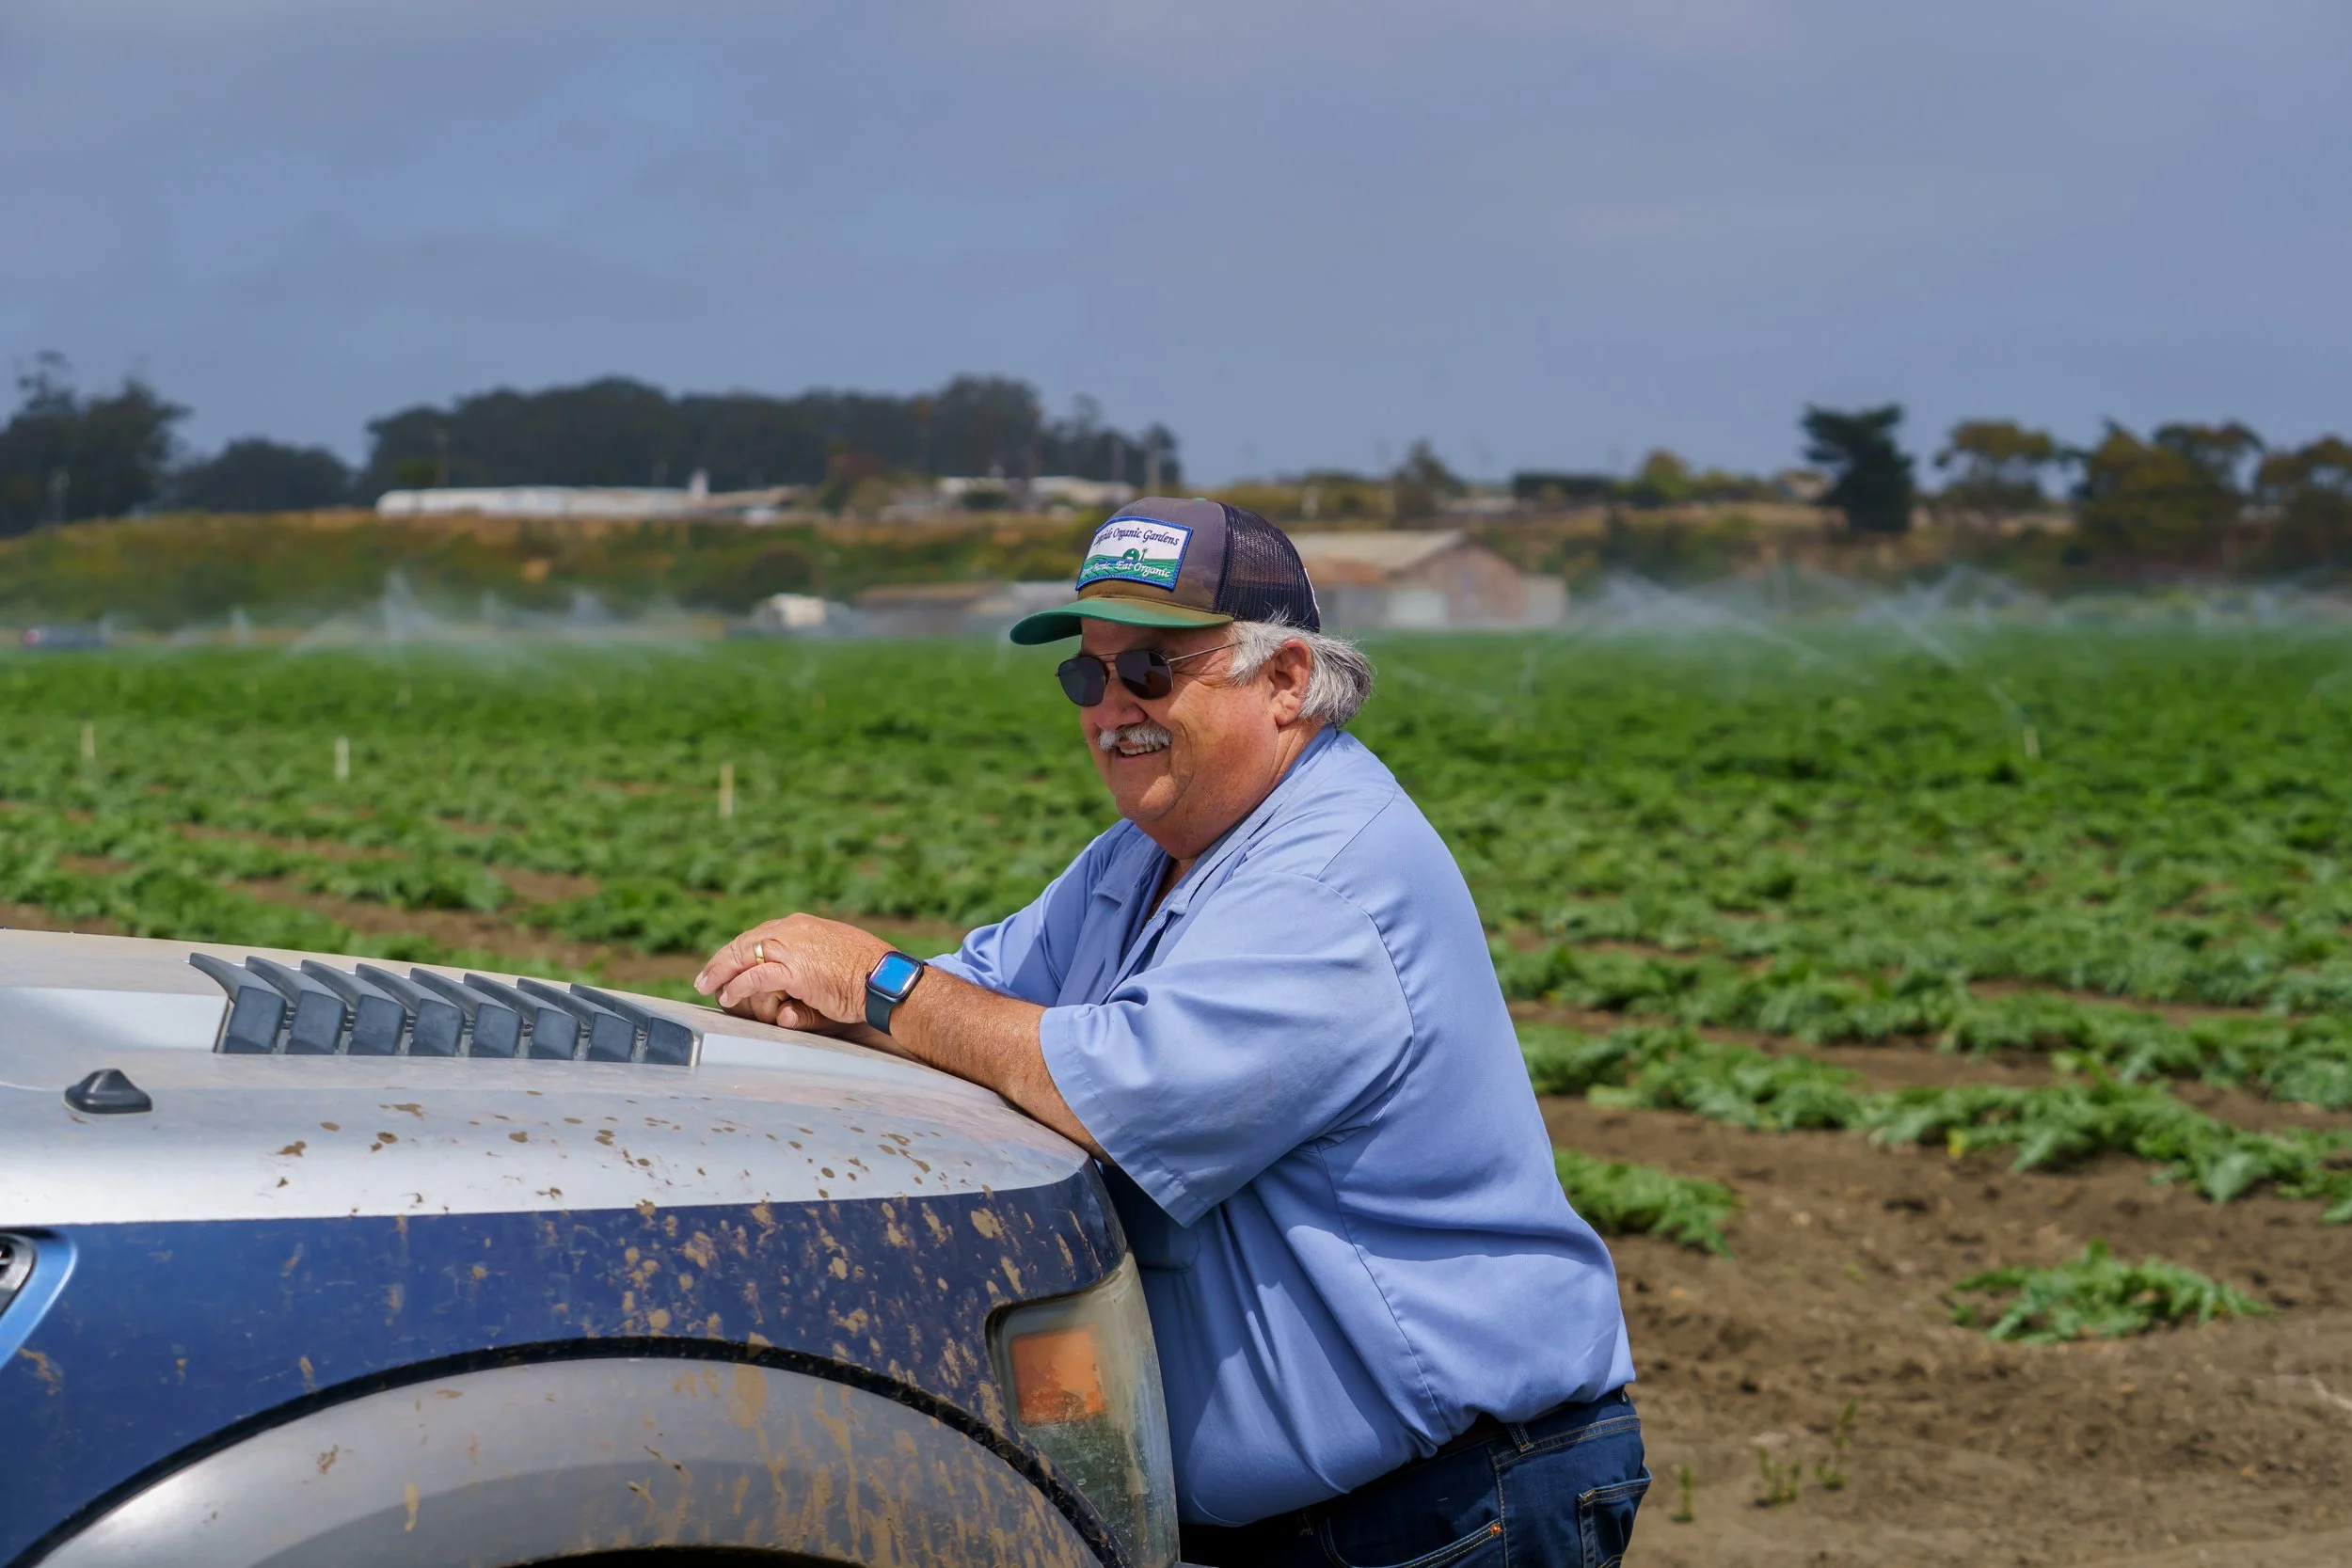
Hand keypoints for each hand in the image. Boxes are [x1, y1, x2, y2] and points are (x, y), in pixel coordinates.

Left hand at [694, 914, 889, 1030]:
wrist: (885, 977)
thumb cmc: (867, 973)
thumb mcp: (834, 958)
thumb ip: (810, 962)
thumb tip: (796, 981)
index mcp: (803, 925)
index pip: (761, 934)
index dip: (739, 950)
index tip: (726, 963)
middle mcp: (793, 929)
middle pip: (745, 942)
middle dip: (722, 960)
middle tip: (705, 977)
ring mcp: (792, 947)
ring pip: (744, 955)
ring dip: (721, 973)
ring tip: (709, 987)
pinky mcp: (794, 970)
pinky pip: (754, 976)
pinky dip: (737, 986)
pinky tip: (727, 995)